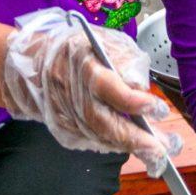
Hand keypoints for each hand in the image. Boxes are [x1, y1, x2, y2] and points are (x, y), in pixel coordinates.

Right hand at [0, 10, 177, 166]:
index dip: (134, 102)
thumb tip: (142, 86)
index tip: (157, 109)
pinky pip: (92, 141)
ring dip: (130, 147)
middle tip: (162, 148)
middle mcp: (71, 93)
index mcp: (82, 65)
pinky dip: (114, 145)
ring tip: (156, 152)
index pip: (110, 88)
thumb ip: (126, 61)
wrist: (33, 67)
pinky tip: (134, 147)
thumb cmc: (76, 51)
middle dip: (135, 138)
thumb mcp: (104, 42)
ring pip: (100, 137)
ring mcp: (65, 115)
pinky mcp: (63, 130)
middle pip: (104, 122)